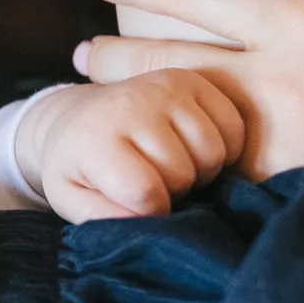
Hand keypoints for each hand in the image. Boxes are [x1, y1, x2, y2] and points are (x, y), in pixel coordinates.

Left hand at [16, 70, 245, 220]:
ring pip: (212, 153)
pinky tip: (196, 152)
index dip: (151, 212)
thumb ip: (101, 218)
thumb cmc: (78, 166)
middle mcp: (130, 106)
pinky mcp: (190, 79)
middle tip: (155, 183)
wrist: (80, 116)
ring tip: (174, 168)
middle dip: (174, 191)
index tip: (139, 205)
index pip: (146, 191)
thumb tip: (146, 223)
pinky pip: (233, 127)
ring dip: (201, 172)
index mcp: (94, 138)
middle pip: (182, 173)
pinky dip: (225, 149)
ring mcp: (163, 88)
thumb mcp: (70, 198)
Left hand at [74, 0, 303, 176]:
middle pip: (166, 55)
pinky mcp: (282, 192)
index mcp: (302, 23)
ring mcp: (276, 140)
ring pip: (178, 115)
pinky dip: (177, 160)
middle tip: (78, 55)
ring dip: (132, 108)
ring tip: (97, 100)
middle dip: (113, 53)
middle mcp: (279, 78)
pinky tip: (152, 162)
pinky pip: (213, 172)